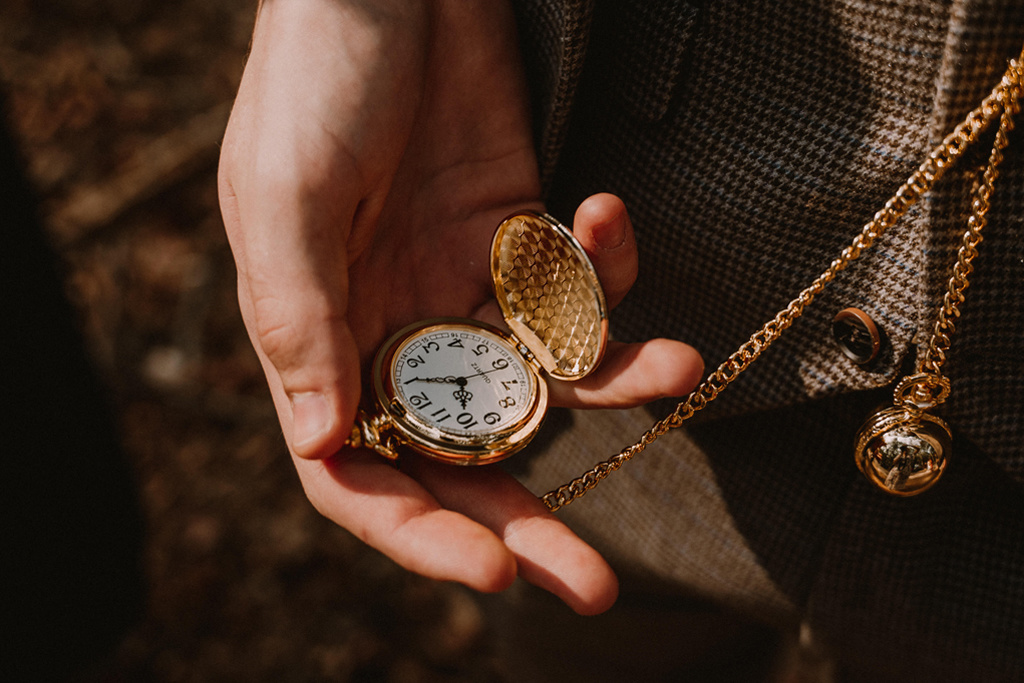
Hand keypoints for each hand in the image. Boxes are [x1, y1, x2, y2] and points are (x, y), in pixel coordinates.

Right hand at [218, 0, 702, 613]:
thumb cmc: (317, 76)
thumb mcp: (285, 197)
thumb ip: (301, 322)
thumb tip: (323, 445)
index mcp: (320, 336)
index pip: (356, 469)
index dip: (417, 532)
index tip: (492, 571)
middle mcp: (392, 327)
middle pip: (458, 454)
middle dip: (524, 521)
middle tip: (594, 588)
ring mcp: (463, 285)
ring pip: (540, 379)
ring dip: (611, 382)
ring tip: (673, 368)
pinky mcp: (522, 238)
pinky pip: (575, 287)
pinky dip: (607, 267)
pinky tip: (608, 211)